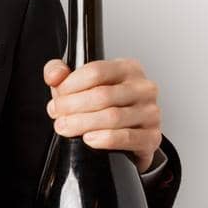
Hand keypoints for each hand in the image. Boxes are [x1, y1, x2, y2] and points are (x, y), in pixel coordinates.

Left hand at [43, 58, 162, 170]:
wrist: (125, 137)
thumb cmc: (103, 106)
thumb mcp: (79, 84)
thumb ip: (59, 72)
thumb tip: (55, 76)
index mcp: (127, 68)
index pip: (96, 71)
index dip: (70, 86)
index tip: (57, 97)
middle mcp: (143, 88)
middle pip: (102, 95)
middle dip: (72, 107)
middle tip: (57, 115)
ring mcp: (150, 112)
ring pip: (113, 117)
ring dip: (83, 123)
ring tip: (66, 128)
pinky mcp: (152, 136)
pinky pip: (127, 137)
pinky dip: (105, 139)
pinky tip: (89, 139)